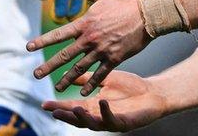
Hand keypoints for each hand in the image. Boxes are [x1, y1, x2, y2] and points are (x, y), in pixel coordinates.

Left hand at [27, 0, 151, 94]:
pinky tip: (83, 91)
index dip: (42, 41)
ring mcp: (102, 50)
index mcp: (85, 23)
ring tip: (57, 87)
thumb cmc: (124, 2)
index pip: (58, 34)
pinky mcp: (114, 58)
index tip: (28, 48)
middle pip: (65, 55)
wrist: (147, 14)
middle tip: (36, 75)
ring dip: (67, 79)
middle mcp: (90, 39)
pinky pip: (100, 74)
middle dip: (49, 66)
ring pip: (80, 68)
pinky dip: (91, 83)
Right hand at [42, 71, 167, 131]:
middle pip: (79, 119)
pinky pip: (113, 119)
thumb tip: (67, 73)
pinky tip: (101, 101)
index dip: (59, 107)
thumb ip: (88, 79)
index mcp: (94, 107)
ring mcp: (111, 121)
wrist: (152, 93)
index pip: (72, 108)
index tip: (45, 104)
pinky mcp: (124, 123)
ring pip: (93, 124)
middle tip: (53, 111)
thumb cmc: (130, 87)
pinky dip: (106, 112)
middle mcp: (100, 117)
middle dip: (65, 116)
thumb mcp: (106, 80)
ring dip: (83, 118)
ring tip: (74, 109)